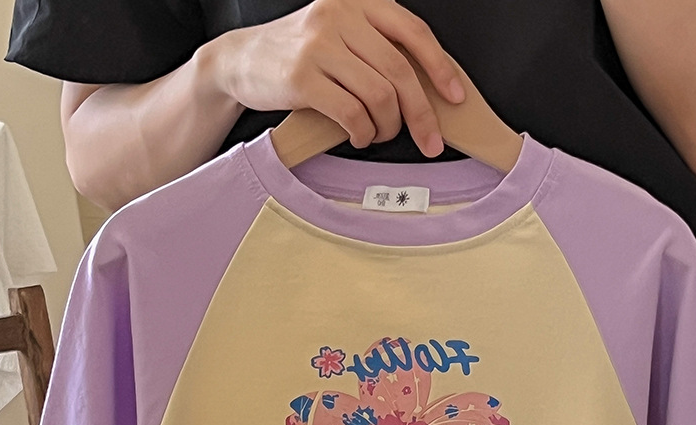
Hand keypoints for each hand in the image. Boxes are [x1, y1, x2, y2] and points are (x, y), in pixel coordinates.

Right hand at [206, 0, 464, 156]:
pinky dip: (363, 133)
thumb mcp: (338, 33)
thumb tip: (426, 87)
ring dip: (388, 126)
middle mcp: (339, 16)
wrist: (240, 60)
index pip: (412, 32)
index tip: (455, 97)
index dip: (440, 67)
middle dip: (421, 113)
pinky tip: (360, 136)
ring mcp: (319, 45)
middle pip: (400, 71)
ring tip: (380, 134)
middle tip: (429, 140)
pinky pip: (352, 114)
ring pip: (379, 95)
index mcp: (356, 1)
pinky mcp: (303, 77)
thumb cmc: (298, 54)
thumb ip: (376, 46)